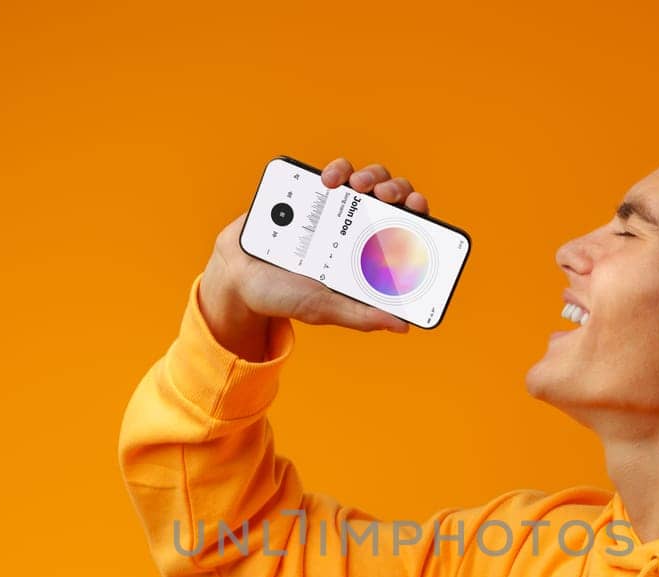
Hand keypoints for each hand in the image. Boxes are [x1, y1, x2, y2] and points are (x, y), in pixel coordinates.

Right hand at [199, 159, 431, 354]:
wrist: (237, 276)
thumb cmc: (285, 295)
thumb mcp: (325, 308)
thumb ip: (362, 314)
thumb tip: (404, 325)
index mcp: (370, 255)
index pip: (409, 231)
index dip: (420, 217)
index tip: (418, 211)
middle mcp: (360, 227)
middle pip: (395, 198)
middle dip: (399, 191)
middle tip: (387, 198)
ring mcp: (338, 207)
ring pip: (370, 178)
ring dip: (373, 175)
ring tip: (360, 186)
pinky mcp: (313, 190)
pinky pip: (336, 171)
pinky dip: (337, 169)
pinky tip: (330, 180)